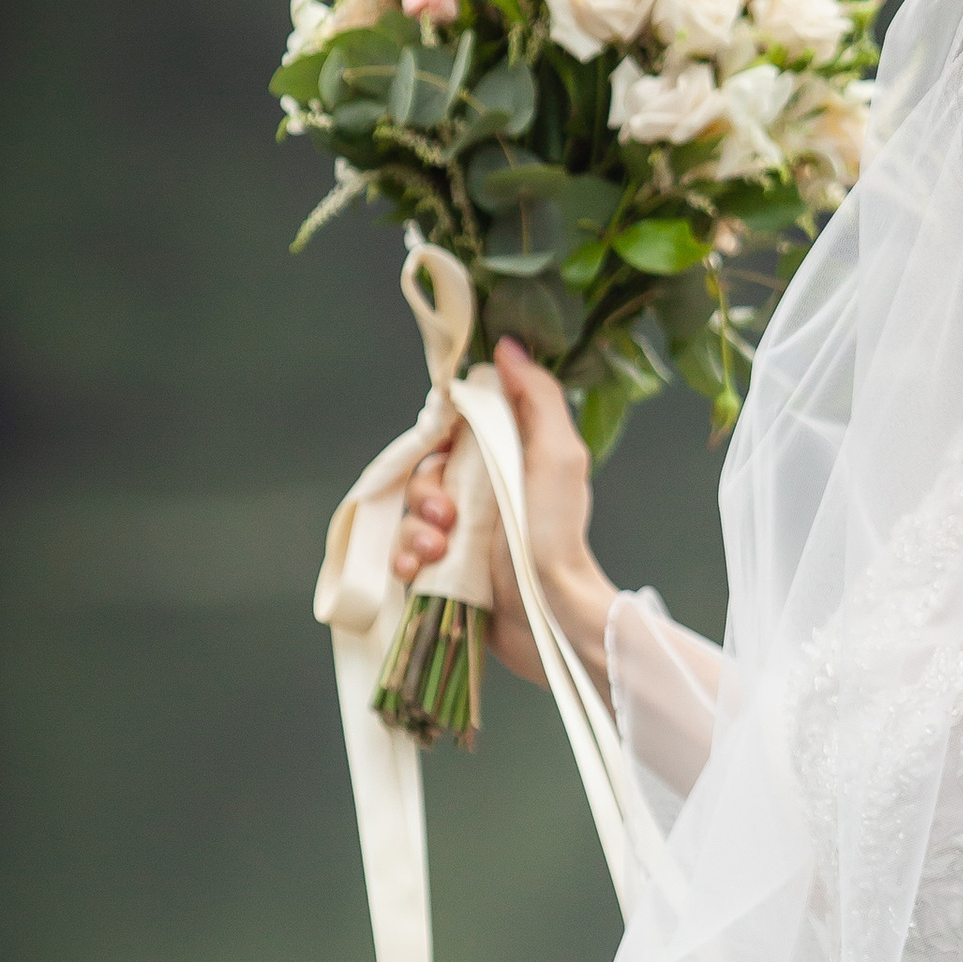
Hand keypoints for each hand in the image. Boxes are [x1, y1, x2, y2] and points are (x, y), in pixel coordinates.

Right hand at [389, 341, 612, 685]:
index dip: (438, 439)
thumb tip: (508, 345)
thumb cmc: (558, 533)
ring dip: (414, 529)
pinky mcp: (445, 571)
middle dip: (425, 492)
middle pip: (424, 472)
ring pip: (409, 514)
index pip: (451, 433)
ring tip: (437, 549)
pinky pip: (404, 553)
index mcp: (506, 460)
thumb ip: (537, 398)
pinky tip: (420, 569)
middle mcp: (482, 493)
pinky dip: (405, 558)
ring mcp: (461, 534)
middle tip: (448, 515)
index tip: (443, 452)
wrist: (552, 615)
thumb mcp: (557, 455)